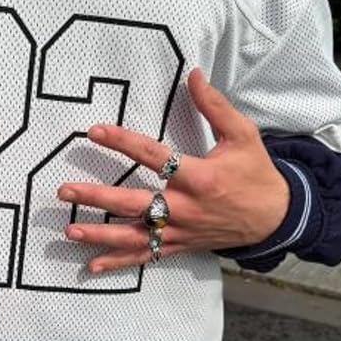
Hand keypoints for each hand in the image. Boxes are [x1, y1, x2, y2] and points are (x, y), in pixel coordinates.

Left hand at [57, 68, 290, 272]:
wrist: (275, 219)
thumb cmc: (256, 173)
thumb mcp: (243, 135)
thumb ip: (215, 106)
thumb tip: (193, 73)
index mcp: (200, 177)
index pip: (154, 156)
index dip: (123, 142)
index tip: (95, 131)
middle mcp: (186, 208)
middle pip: (134, 203)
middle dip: (97, 198)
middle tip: (65, 191)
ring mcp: (180, 231)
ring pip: (135, 236)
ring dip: (100, 235)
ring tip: (70, 231)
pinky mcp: (179, 246)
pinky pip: (146, 256)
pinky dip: (119, 263)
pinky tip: (92, 266)